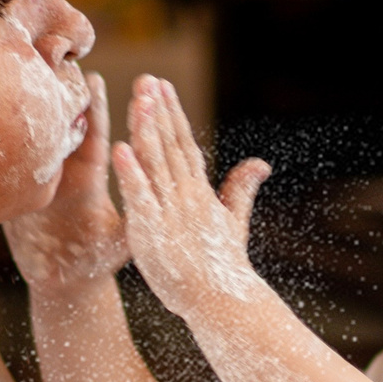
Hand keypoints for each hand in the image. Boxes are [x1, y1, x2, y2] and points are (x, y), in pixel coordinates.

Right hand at [4, 72, 129, 292]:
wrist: (64, 285)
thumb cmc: (97, 260)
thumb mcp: (120, 242)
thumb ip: (134, 218)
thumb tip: (151, 194)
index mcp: (89, 179)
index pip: (94, 137)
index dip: (95, 109)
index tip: (96, 78)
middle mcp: (61, 174)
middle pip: (56, 130)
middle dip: (59, 97)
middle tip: (54, 61)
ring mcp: (34, 183)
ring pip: (29, 144)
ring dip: (28, 116)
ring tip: (21, 82)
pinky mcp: (12, 199)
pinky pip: (3, 172)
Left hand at [108, 75, 270, 317]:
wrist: (222, 302)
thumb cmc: (223, 268)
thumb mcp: (234, 223)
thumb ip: (240, 190)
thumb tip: (261, 163)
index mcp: (199, 192)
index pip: (184, 145)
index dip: (172, 114)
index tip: (162, 86)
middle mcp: (185, 195)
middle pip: (169, 145)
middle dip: (158, 111)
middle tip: (147, 79)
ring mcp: (170, 211)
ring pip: (156, 163)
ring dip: (147, 130)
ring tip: (138, 100)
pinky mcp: (155, 230)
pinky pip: (140, 197)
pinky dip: (131, 174)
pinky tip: (121, 149)